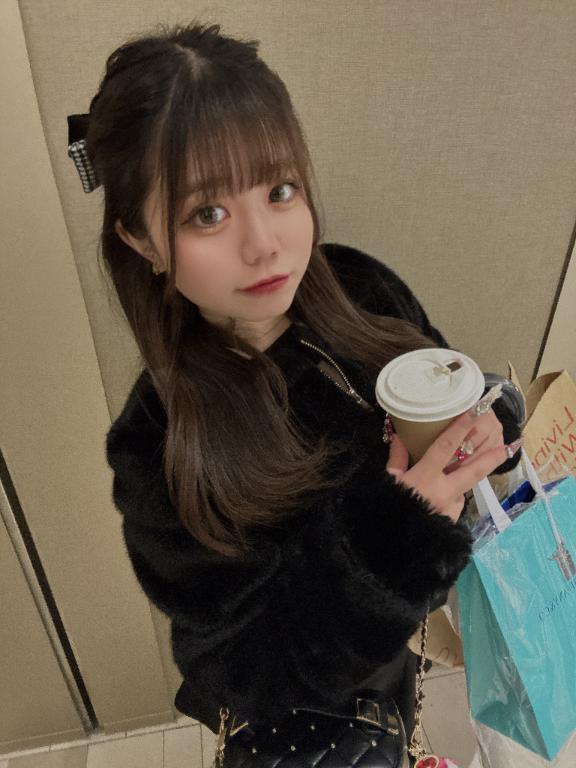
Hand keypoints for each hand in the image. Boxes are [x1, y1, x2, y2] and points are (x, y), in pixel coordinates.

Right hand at [385, 409, 511, 522]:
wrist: (394, 546)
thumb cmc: (387, 508)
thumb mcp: (388, 481)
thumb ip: (397, 458)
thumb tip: (398, 436)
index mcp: (425, 477)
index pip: (446, 446)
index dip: (461, 427)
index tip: (474, 411)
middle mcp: (443, 491)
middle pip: (474, 469)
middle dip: (492, 456)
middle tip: (509, 444)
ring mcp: (450, 507)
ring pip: (464, 487)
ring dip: (463, 479)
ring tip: (450, 479)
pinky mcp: (452, 520)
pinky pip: (455, 503)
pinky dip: (450, 498)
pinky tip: (437, 502)